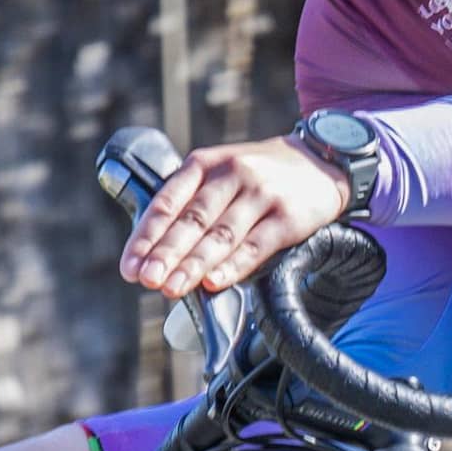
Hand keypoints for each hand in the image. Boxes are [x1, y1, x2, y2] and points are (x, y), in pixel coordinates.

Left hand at [120, 136, 347, 296]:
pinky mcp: (288, 217)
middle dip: (165, 253)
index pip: (167, 202)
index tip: (130, 267)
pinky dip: (233, 266)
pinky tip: (214, 282)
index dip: (146, 236)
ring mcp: (261, 195)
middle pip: (192, 219)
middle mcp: (232, 175)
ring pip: (221, 235)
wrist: (321, 162)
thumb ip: (191, 203)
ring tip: (172, 288)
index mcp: (204, 164)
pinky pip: (255, 246)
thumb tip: (155, 253)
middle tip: (146, 280)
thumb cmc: (260, 177)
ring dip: (193, 265)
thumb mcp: (221, 173)